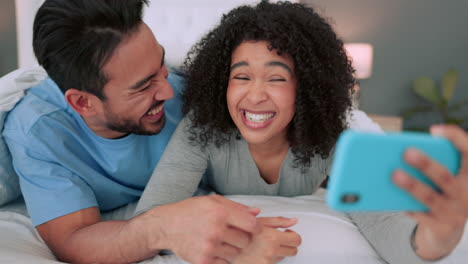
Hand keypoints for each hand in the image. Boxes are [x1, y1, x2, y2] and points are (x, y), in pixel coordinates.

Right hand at [148, 195, 259, 263]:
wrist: (167, 225)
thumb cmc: (191, 210)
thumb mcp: (213, 201)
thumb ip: (236, 207)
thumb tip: (257, 213)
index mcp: (221, 213)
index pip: (252, 225)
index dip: (254, 227)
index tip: (250, 228)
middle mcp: (216, 230)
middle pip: (245, 241)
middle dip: (242, 238)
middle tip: (231, 234)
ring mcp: (209, 247)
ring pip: (235, 253)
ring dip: (231, 248)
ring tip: (219, 240)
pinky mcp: (203, 260)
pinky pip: (224, 263)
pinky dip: (221, 257)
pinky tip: (212, 248)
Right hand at [232, 217, 300, 263]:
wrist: (225, 246)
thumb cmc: (239, 231)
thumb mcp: (259, 221)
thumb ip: (279, 221)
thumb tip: (293, 221)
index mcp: (272, 237)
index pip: (297, 240)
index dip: (293, 235)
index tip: (287, 234)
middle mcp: (271, 252)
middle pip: (293, 251)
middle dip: (288, 244)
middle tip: (279, 239)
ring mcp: (266, 262)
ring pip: (283, 257)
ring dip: (278, 251)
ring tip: (264, 244)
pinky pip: (272, 263)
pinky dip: (269, 257)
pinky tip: (259, 251)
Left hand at [392, 125, 467, 259]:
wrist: (449, 225)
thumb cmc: (441, 189)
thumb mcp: (444, 175)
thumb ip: (431, 163)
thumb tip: (400, 152)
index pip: (467, 151)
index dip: (454, 138)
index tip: (434, 130)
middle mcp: (466, 193)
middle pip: (445, 177)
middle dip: (425, 164)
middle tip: (406, 152)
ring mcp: (455, 211)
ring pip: (430, 198)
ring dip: (411, 186)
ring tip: (394, 174)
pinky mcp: (441, 227)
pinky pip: (420, 215)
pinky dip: (406, 205)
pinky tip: (390, 196)